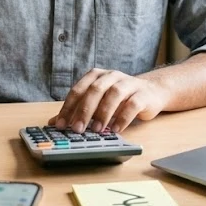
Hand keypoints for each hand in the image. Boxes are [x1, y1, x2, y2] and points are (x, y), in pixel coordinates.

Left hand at [48, 68, 169, 132]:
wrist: (152, 91)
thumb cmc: (120, 98)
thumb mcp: (98, 101)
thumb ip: (78, 110)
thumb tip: (54, 123)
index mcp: (96, 76)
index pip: (78, 90)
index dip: (68, 107)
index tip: (60, 125)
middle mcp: (111, 76)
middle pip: (95, 90)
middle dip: (84, 110)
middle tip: (77, 129)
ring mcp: (128, 83)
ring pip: (114, 94)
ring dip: (103, 113)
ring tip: (96, 130)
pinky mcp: (143, 94)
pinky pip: (132, 104)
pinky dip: (123, 117)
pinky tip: (116, 129)